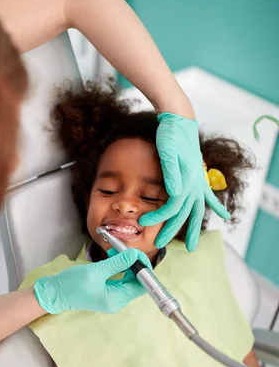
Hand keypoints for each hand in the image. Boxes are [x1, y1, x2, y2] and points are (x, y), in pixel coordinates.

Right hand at [34, 250, 146, 314]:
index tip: (137, 254)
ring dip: (125, 264)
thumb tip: (134, 255)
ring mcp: (112, 297)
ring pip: (128, 279)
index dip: (143, 268)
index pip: (141, 285)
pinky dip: (118, 267)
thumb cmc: (72, 284)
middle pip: (137, 282)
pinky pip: (119, 279)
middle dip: (134, 264)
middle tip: (126, 249)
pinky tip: (113, 257)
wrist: (54, 293)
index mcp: (117, 299)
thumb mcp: (95, 271)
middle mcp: (117, 301)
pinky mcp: (106, 292)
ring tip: (115, 251)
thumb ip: (117, 263)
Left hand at [139, 113, 229, 251]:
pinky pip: (208, 196)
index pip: (171, 207)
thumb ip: (171, 173)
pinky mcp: (198, 176)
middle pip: (183, 214)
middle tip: (160, 245)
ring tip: (192, 245)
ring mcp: (198, 181)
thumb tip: (174, 194)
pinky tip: (224, 215)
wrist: (180, 120)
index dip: (157, 217)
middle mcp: (195, 184)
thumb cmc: (170, 135)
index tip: (143, 222)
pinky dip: (216, 206)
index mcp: (187, 181)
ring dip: (193, 228)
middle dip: (172, 231)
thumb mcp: (167, 151)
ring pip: (197, 210)